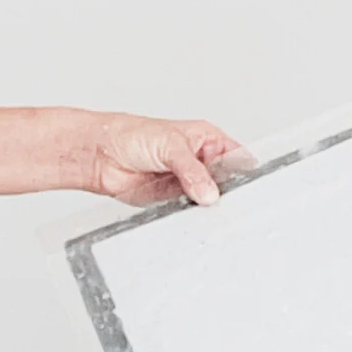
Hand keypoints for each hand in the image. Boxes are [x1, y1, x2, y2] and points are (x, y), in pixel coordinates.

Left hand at [84, 113, 255, 206]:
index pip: (236, 157)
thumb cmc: (132, 134)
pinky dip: (191, 216)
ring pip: (208, 200)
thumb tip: (209, 192)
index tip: (250, 188)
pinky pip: (189, 212)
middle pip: (225, 182)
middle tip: (229, 204)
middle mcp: (200, 161)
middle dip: (227, 194)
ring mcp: (188, 182)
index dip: (245, 172)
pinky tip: (192, 217)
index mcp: (207, 140)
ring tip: (209, 211)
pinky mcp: (173, 201)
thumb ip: (192, 170)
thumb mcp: (171, 145)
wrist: (101, 155)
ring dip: (208, 207)